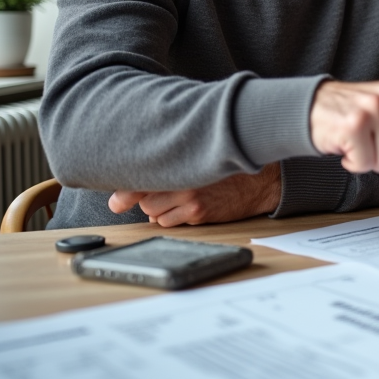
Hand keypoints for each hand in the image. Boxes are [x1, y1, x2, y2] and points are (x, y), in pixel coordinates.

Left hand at [108, 162, 281, 226]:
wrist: (261, 180)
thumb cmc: (228, 167)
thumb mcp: (200, 156)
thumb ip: (171, 162)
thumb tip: (136, 187)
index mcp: (180, 159)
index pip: (141, 178)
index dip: (123, 191)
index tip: (116, 201)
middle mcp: (182, 177)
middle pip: (143, 198)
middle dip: (146, 199)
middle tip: (153, 196)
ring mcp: (190, 196)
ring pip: (154, 213)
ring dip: (160, 210)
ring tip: (178, 199)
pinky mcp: (199, 212)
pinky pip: (170, 222)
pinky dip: (173, 218)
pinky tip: (190, 207)